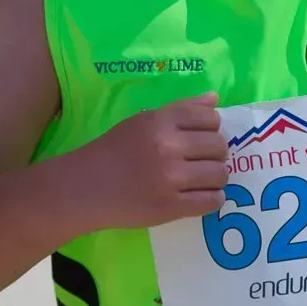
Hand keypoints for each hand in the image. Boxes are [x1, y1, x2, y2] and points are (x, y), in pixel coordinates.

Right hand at [82, 92, 229, 229]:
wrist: (86, 187)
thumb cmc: (114, 150)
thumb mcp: (143, 121)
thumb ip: (180, 109)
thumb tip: (215, 98)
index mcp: (161, 121)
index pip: (210, 118)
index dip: (212, 128)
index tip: (202, 138)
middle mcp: (169, 147)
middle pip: (219, 146)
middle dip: (216, 154)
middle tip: (202, 161)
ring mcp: (171, 178)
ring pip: (220, 174)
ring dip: (216, 177)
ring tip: (202, 180)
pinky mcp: (171, 206)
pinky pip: (211, 201)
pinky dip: (213, 199)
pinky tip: (200, 196)